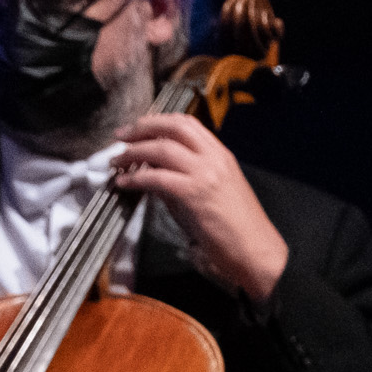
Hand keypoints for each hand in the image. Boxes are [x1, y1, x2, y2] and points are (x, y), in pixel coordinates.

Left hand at [112, 114, 287, 302]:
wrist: (255, 249)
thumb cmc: (233, 225)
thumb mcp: (207, 191)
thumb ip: (181, 176)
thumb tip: (150, 169)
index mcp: (220, 155)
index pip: (187, 124)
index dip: (157, 121)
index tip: (137, 128)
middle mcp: (214, 158)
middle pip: (174, 127)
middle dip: (142, 127)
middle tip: (120, 136)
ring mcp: (206, 174)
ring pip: (162, 149)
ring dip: (133, 152)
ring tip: (116, 160)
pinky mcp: (195, 193)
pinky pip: (157, 177)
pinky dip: (135, 178)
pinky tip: (123, 183)